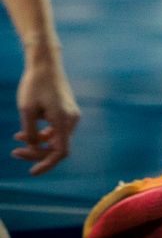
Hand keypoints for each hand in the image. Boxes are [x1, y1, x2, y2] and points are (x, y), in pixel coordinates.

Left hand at [14, 54, 79, 175]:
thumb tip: (33, 146)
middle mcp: (71, 120)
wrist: (45, 65)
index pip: (60, 152)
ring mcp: (70, 115)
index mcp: (63, 120)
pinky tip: (24, 132)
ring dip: (37, 143)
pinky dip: (41, 134)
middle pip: (57, 147)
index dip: (47, 164)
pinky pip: (56, 130)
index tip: (32, 172)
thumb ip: (30, 132)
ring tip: (16, 140)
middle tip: (14, 152)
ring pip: (55, 139)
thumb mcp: (26, 110)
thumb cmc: (34, 85)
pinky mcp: (66, 111)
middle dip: (36, 152)